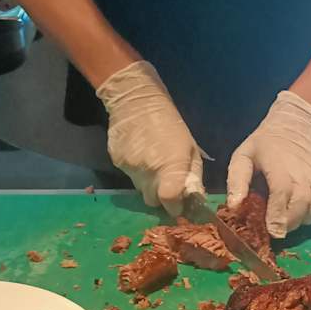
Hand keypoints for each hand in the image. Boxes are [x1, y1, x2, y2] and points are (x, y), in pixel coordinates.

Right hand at [98, 61, 206, 217]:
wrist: (136, 101)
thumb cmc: (171, 124)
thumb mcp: (191, 149)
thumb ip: (192, 176)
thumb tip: (194, 199)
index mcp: (170, 167)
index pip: (169, 201)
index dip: (174, 207)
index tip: (178, 205)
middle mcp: (148, 171)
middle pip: (153, 201)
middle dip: (161, 198)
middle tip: (167, 185)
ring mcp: (129, 168)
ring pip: (140, 190)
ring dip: (149, 184)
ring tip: (154, 164)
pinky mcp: (116, 162)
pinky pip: (129, 177)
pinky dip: (137, 172)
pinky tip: (140, 155)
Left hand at [227, 91, 310, 237]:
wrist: (298, 124)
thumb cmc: (266, 144)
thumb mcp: (243, 156)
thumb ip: (237, 181)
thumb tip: (234, 206)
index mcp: (278, 165)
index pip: (282, 193)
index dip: (278, 216)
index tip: (274, 232)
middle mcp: (304, 170)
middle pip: (302, 204)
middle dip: (291, 222)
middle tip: (280, 226)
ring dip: (307, 218)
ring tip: (294, 217)